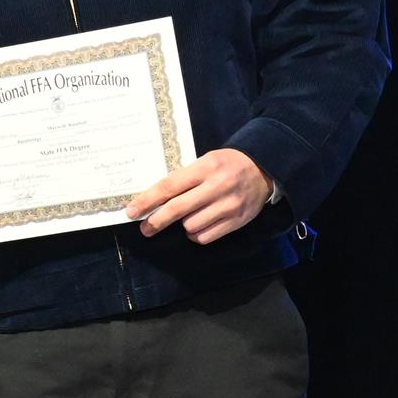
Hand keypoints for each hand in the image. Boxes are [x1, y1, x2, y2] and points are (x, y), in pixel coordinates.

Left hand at [125, 148, 274, 245]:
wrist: (265, 168)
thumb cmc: (228, 164)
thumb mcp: (206, 161)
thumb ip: (184, 178)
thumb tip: (154, 199)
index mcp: (205, 167)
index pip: (169, 186)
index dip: (147, 200)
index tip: (132, 211)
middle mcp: (217, 186)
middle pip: (177, 209)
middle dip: (156, 221)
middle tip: (145, 228)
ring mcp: (228, 205)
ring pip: (191, 226)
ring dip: (183, 225)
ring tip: (187, 217)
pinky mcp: (237, 220)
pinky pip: (206, 236)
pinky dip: (196, 234)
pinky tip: (199, 225)